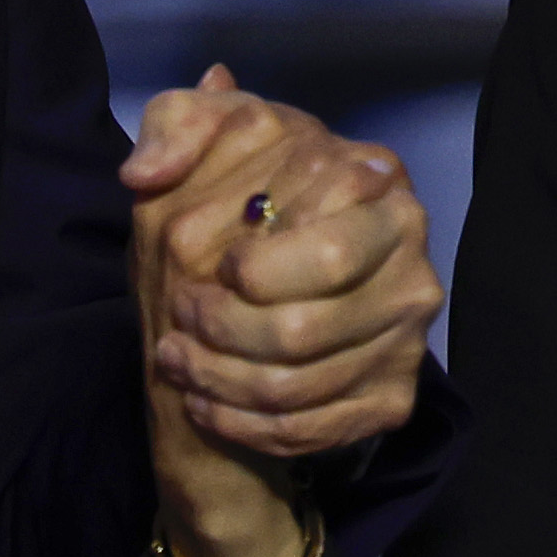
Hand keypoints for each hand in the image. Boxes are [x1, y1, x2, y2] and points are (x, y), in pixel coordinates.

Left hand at [118, 66, 439, 556]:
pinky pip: (310, 429)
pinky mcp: (392, 398)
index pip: (326, 253)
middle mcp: (411, 266)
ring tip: (176, 360)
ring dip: (219, 381)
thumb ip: (175, 127)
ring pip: (297, 387)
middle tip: (182, 317)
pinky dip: (243, 425)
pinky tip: (204, 404)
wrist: (279, 285)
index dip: (252, 272)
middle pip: (303, 330)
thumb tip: (144, 174)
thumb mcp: (206, 142)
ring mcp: (408, 338)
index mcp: (382, 189)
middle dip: (224, 332)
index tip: (211, 268)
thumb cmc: (242, 202)